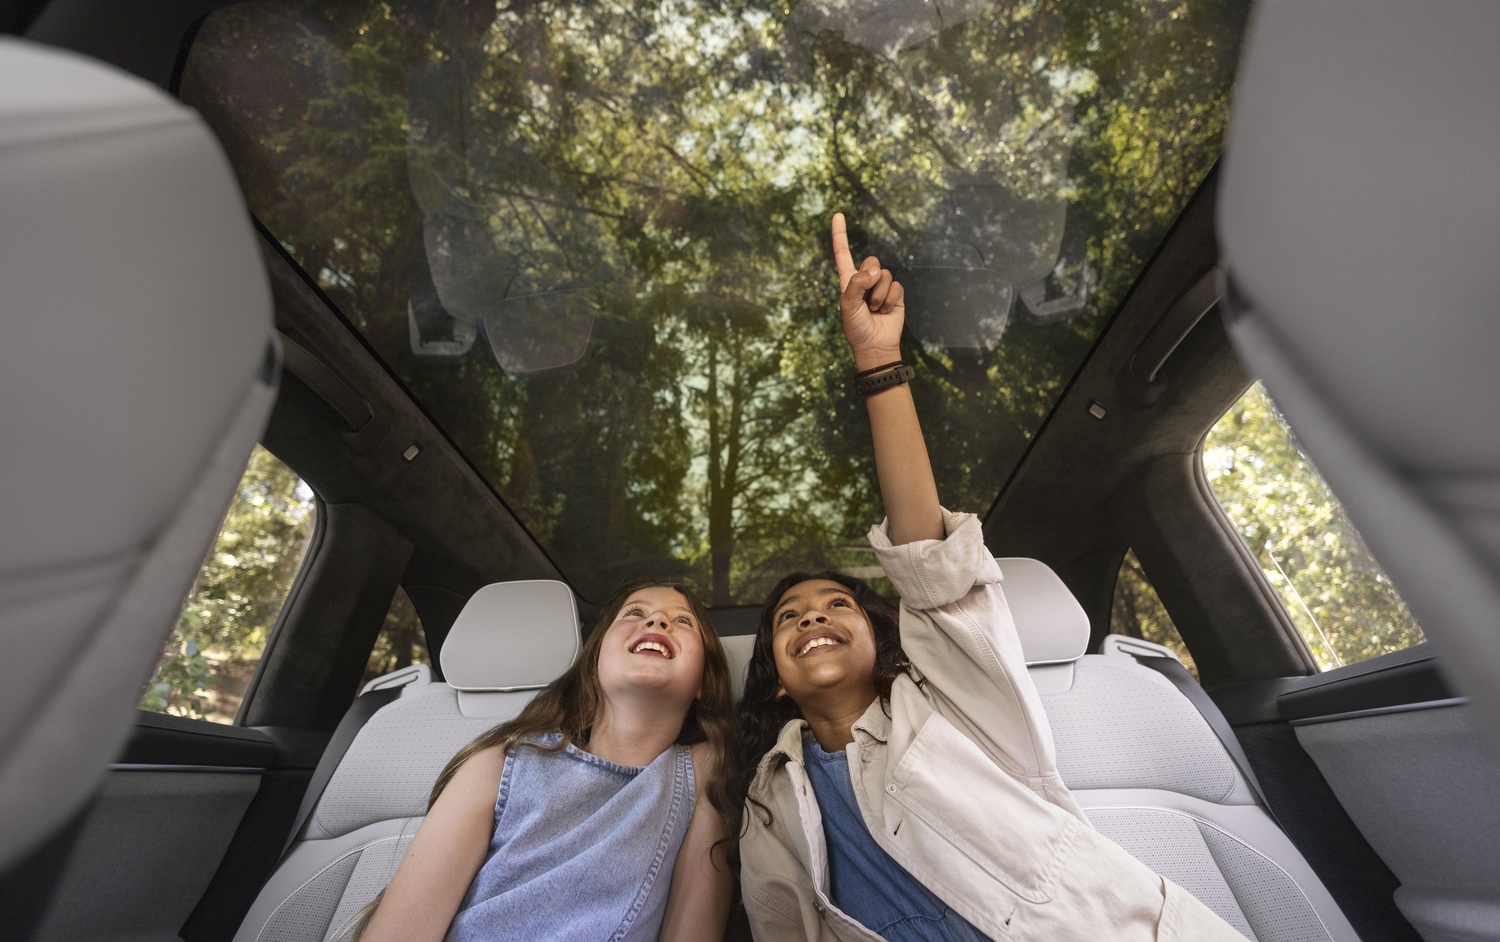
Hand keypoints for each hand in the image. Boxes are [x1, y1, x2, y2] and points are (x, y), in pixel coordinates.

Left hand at [831, 213, 904, 369]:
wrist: (875, 346)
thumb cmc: (856, 328)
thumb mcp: (848, 306)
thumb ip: (857, 284)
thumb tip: (875, 270)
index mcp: (848, 281)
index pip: (843, 253)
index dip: (840, 234)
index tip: (838, 214)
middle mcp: (864, 280)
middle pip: (871, 260)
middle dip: (870, 279)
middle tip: (866, 300)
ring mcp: (881, 287)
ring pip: (885, 274)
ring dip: (879, 295)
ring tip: (875, 310)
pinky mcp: (895, 294)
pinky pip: (896, 286)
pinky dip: (890, 300)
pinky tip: (885, 312)